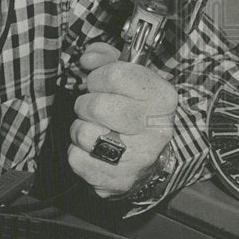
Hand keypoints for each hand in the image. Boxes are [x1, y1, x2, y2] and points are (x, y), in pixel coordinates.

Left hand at [67, 43, 175, 197]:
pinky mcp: (119, 180)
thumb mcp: (128, 78)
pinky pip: (76, 159)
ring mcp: (139, 158)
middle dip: (86, 104)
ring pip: (84, 133)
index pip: (114, 75)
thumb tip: (88, 58)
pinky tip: (94, 151)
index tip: (101, 85)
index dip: (98, 77)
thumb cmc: (132, 112)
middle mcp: (157, 130)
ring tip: (96, 131)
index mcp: (161, 98)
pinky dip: (77, 153)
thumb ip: (106, 59)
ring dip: (81, 129)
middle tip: (95, 110)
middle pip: (96, 105)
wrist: (149, 159)